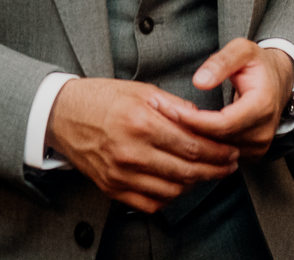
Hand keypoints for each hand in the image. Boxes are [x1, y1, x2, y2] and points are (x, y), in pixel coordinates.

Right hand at [46, 77, 239, 212]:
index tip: (231, 150)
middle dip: (215, 170)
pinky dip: (170, 197)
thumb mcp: (142, 91)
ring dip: (195, 185)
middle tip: (229, 165)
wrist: (62, 115)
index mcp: (141, 123)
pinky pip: (150, 203)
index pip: (191, 145)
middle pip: (186, 171)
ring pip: (172, 191)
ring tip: (207, 173)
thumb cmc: (103, 98)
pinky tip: (179, 185)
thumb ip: (175, 106)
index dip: (217, 151)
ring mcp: (120, 174)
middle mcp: (131, 152)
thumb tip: (204, 118)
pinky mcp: (112, 188)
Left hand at [164, 39, 293, 160]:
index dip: (193, 119)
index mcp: (263, 106)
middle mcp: (263, 132)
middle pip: (217, 142)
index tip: (169, 109)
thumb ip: (221, 62)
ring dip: (190, 140)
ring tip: (164, 125)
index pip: (222, 123)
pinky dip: (201, 147)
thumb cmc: (257, 64)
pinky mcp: (251, 155)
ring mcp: (258, 148)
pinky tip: (181, 135)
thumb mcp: (242, 50)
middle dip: (186, 129)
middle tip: (158, 116)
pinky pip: (221, 157)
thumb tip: (199, 82)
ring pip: (217, 153)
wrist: (279, 81)